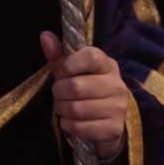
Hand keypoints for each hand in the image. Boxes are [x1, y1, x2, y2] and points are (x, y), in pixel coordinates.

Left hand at [41, 31, 127, 160]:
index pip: (90, 57)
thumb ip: (58, 54)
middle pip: (76, 86)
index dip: (69, 64)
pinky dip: (68, 125)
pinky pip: (80, 127)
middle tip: (58, 93)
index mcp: (107, 65)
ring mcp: (118, 108)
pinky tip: (70, 120)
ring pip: (76, 109)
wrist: (108, 119)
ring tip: (63, 107)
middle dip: (59, 92)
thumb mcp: (73, 69)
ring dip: (62, 109)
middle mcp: (117, 85)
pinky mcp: (114, 128)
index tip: (61, 71)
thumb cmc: (86, 88)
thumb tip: (45, 36)